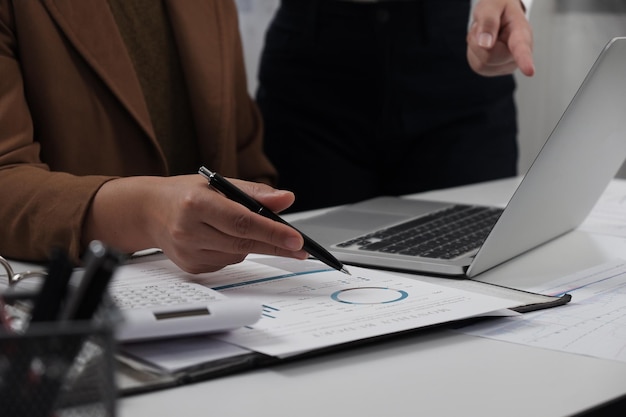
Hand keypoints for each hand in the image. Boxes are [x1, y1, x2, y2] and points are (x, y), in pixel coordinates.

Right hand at [84, 175, 307, 273]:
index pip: (243, 222)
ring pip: (237, 256)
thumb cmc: (185, 193)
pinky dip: (234, 252)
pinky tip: (222, 239)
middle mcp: (189, 230)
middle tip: (299, 249)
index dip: (272, 232)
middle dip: (275, 246)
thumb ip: (254, 193)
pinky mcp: (191, 267)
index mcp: (196, 203)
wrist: (148, 211)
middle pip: (243, 244)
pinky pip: (226, 263)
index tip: (296, 240)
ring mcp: (188, 252)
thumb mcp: (218, 183)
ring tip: (242, 229)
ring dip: (251, 245)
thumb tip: (286, 199)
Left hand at [467, 0, 534, 76]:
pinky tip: (484, 43)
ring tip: (486, 33)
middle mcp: (517, 53)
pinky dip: (474, 52)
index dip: (525, 60)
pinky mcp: (493, 70)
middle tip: (484, 25)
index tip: (530, 71)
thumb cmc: (498, 8)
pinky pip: (477, 65)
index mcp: (522, 33)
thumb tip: (485, 45)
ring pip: (481, 62)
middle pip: (489, 56)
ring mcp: (506, 65)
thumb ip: (488, 22)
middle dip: (478, 40)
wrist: (499, 14)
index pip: (522, 48)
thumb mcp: (492, 5)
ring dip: (475, 45)